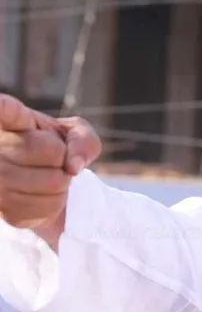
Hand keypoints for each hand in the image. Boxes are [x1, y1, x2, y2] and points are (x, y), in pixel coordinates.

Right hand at [0, 95, 101, 243]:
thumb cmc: (60, 148)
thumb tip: (73, 166)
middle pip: (50, 150)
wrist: (47, 181)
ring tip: (47, 175)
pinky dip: (56, 203)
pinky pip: (48, 207)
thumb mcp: (78, 135)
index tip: (1, 103)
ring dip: (63, 182)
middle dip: (63, 156)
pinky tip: (41, 194)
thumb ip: (83, 140)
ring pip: (53, 182)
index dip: (3, 107)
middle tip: (53, 158)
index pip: (8, 111)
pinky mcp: (2, 208)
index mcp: (14, 121)